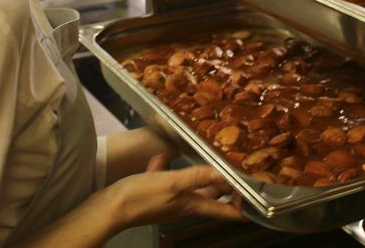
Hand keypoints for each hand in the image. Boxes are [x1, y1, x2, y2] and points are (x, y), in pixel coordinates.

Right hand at [106, 153, 243, 229]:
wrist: (109, 207)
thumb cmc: (140, 197)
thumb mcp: (173, 183)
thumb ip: (198, 176)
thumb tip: (226, 174)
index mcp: (191, 204)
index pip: (224, 210)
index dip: (241, 207)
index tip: (256, 198)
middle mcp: (183, 204)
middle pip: (209, 195)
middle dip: (223, 185)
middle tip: (235, 169)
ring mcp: (168, 198)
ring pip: (190, 185)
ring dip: (198, 173)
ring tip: (206, 156)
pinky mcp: (153, 191)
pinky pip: (168, 178)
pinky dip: (168, 166)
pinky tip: (163, 155)